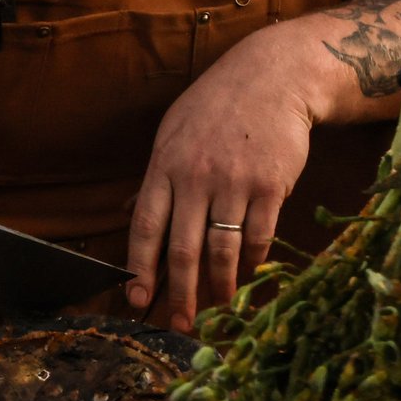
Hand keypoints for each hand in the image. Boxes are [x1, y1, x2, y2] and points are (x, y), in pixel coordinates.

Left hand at [124, 28, 317, 332]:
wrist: (273, 76)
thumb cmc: (218, 106)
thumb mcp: (174, 133)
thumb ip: (154, 179)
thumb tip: (127, 215)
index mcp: (165, 166)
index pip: (146, 226)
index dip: (140, 267)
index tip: (137, 299)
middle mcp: (196, 177)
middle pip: (184, 249)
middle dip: (180, 294)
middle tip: (179, 325)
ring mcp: (235, 182)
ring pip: (223, 250)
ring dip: (219, 286)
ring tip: (218, 305)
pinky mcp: (270, 187)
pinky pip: (258, 237)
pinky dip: (252, 261)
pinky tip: (248, 272)